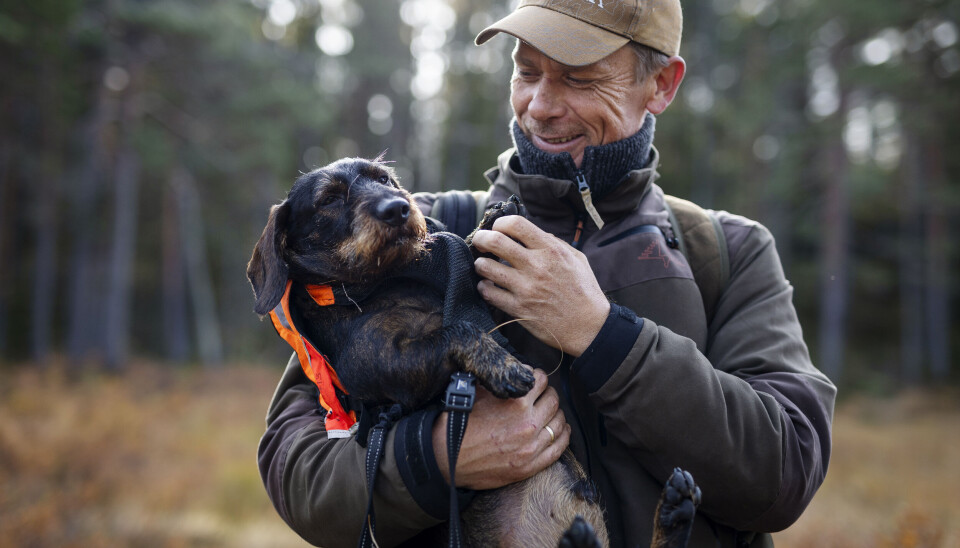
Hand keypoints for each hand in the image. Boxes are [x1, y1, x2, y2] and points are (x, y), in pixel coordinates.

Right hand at [433, 368, 568, 489]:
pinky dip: (563, 435)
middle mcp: (527, 424)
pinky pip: (559, 448)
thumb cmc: (457, 423)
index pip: (540, 380)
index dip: (536, 376)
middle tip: (541, 394)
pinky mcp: (530, 466)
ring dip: (556, 413)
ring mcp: (531, 447)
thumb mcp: (476, 393)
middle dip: (547, 393)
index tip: (533, 378)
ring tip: (549, 410)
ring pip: (559, 422)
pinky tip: (560, 429)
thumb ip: (499, 380)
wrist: (445, 458)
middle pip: (553, 399)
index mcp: (515, 403)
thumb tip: (514, 369)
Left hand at [469, 215, 609, 356]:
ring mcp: (525, 288)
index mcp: (551, 250)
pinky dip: (484, 287)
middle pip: (495, 241)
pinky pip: (488, 293)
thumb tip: (531, 234)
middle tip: (479, 242)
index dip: (500, 223)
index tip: (497, 228)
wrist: (589, 327)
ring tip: (483, 266)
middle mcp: (536, 266)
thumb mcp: (576, 259)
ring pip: (485, 267)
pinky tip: (489, 286)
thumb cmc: (584, 292)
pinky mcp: (518, 309)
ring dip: (480, 264)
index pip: (516, 224)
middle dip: (481, 239)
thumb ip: (554, 243)